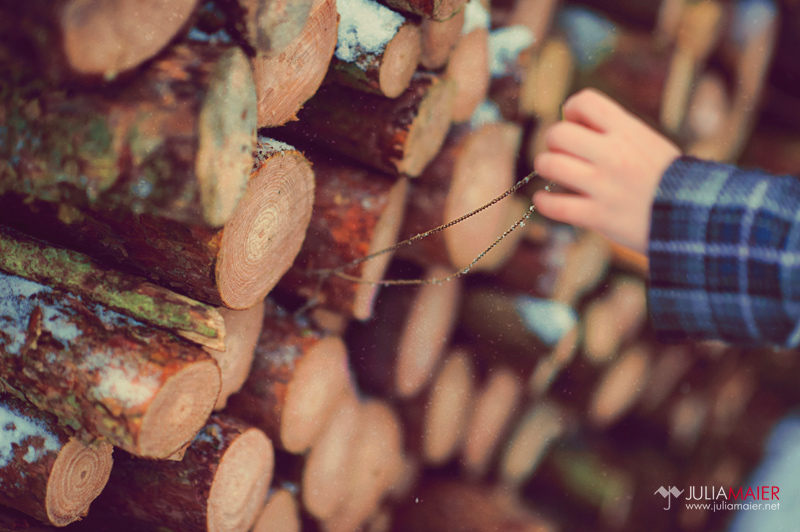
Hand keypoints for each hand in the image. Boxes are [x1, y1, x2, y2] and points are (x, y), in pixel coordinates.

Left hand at [532, 89, 681, 254]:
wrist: (696, 218)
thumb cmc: (670, 180)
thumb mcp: (650, 143)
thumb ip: (616, 132)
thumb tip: (574, 122)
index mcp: (629, 131)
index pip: (584, 101)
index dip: (570, 110)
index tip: (574, 123)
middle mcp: (613, 155)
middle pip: (557, 133)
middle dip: (553, 142)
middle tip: (561, 152)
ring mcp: (604, 186)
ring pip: (550, 165)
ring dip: (545, 167)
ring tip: (553, 173)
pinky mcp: (598, 216)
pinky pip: (554, 206)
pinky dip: (543, 201)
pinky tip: (544, 199)